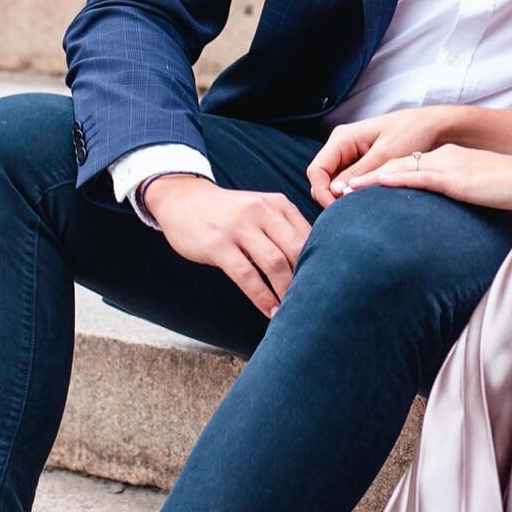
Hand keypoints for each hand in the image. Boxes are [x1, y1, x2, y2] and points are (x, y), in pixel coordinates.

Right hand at [143, 175, 310, 317]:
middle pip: (296, 250)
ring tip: (293, 311)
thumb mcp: (261, 209)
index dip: (322, 264)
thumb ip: (285, 229)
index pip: (310, 236)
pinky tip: (270, 311)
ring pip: (274, 264)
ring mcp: (239, 227)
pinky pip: (247, 276)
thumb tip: (316, 263)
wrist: (183, 199)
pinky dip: (262, 298)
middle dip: (308, 279)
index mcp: (278, 204)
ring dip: (286, 291)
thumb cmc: (229, 212)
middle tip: (314, 302)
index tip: (328, 286)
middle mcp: (262, 211)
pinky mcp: (218, 245)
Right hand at [307, 106, 460, 206]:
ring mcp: (349, 154)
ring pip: (333, 183)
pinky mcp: (360, 163)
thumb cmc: (411, 133)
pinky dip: (352, 194)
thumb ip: (360, 173)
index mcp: (343, 138)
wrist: (432, 126)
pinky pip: (347, 182)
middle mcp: (341, 145)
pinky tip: (365, 204)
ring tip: (358, 211)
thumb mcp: (386, 155)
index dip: (321, 192)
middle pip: (321, 178)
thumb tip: (335, 192)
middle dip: (329, 198)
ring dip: (341, 197)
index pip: (316, 170)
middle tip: (348, 215)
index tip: (335, 211)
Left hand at [347, 145, 511, 212]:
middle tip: (341, 189)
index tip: (359, 188)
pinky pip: (417, 176)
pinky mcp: (453, 177)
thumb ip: (458, 199)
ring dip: (371, 180)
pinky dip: (392, 180)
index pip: (407, 167)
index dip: (381, 176)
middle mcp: (442, 158)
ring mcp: (447, 165)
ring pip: (399, 169)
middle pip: (396, 165)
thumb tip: (444, 221)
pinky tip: (375, 184)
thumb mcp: (478, 193)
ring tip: (345, 190)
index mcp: (448, 161)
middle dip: (367, 177)